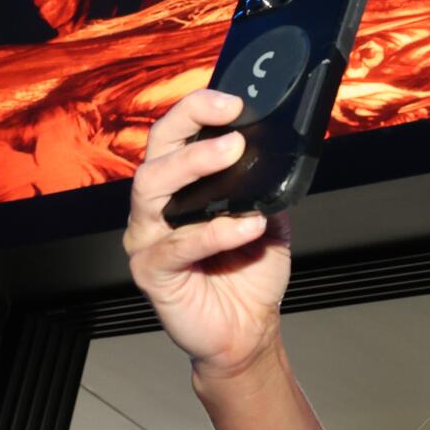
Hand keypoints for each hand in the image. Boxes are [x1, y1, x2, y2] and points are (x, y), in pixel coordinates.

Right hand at [124, 89, 293, 377]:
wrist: (248, 328)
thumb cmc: (249, 270)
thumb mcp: (268, 216)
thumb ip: (264, 183)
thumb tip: (281, 146)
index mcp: (179, 187)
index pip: (175, 135)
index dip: (197, 110)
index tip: (233, 101)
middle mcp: (155, 207)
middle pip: (156, 152)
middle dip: (191, 128)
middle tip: (233, 125)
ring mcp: (148, 238)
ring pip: (152, 190)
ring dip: (195, 167)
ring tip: (234, 155)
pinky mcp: (151, 272)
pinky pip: (176, 245)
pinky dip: (215, 232)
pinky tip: (247, 225)